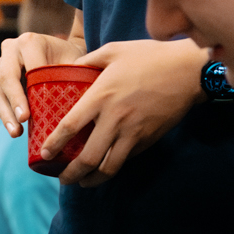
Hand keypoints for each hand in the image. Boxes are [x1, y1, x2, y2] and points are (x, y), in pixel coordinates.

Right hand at [0, 30, 87, 134]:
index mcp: (30, 41)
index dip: (27, 91)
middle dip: (13, 102)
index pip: (27, 69)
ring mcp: (1, 62)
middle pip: (6, 77)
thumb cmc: (71, 61)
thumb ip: (73, 78)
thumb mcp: (75, 65)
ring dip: (5, 113)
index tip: (28, 114)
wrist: (62, 55)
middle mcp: (11, 48)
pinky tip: (14, 129)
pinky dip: (4, 113)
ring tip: (16, 132)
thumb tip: (76, 104)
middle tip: (21, 121)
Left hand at [44, 38, 206, 185]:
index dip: (54, 144)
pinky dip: (113, 167)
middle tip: (62, 179)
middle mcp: (114, 119)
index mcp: (101, 97)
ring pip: (109, 167)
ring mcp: (133, 132)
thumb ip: (89, 60)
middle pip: (87, 158)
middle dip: (71, 174)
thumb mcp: (114, 51)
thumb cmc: (150, 56)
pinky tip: (105, 167)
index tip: (44, 155)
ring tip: (83, 182)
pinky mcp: (148, 139)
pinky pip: (126, 158)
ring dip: (92, 179)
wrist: (189, 70)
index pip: (70, 127)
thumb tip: (72, 67)